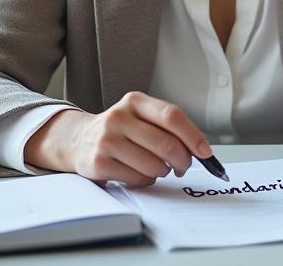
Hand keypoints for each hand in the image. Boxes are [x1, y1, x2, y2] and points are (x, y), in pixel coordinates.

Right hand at [24, 91, 213, 186]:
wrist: (77, 139)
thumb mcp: (139, 116)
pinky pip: (137, 179)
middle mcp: (119, 117)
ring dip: (163, 172)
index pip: (172, 116)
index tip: (205, 152)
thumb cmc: (120, 129)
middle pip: (166, 144)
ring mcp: (107, 140)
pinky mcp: (98, 163)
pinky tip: (139, 173)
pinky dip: (146, 180)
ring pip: (154, 165)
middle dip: (183, 161)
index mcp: (135, 101)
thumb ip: (167, 127)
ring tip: (158, 167)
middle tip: (184, 166)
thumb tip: (199, 149)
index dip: (193, 136)